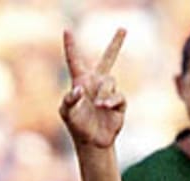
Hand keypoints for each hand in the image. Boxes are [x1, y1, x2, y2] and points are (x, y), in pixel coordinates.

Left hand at [59, 28, 126, 149]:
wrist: (91, 142)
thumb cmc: (76, 126)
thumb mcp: (66, 113)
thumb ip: (69, 100)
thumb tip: (79, 89)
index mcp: (80, 82)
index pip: (75, 61)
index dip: (70, 46)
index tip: (67, 30)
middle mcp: (96, 83)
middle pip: (108, 59)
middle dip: (116, 43)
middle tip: (123, 28)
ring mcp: (108, 92)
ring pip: (110, 81)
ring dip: (104, 92)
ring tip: (99, 105)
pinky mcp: (118, 103)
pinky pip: (118, 96)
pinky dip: (112, 100)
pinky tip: (105, 107)